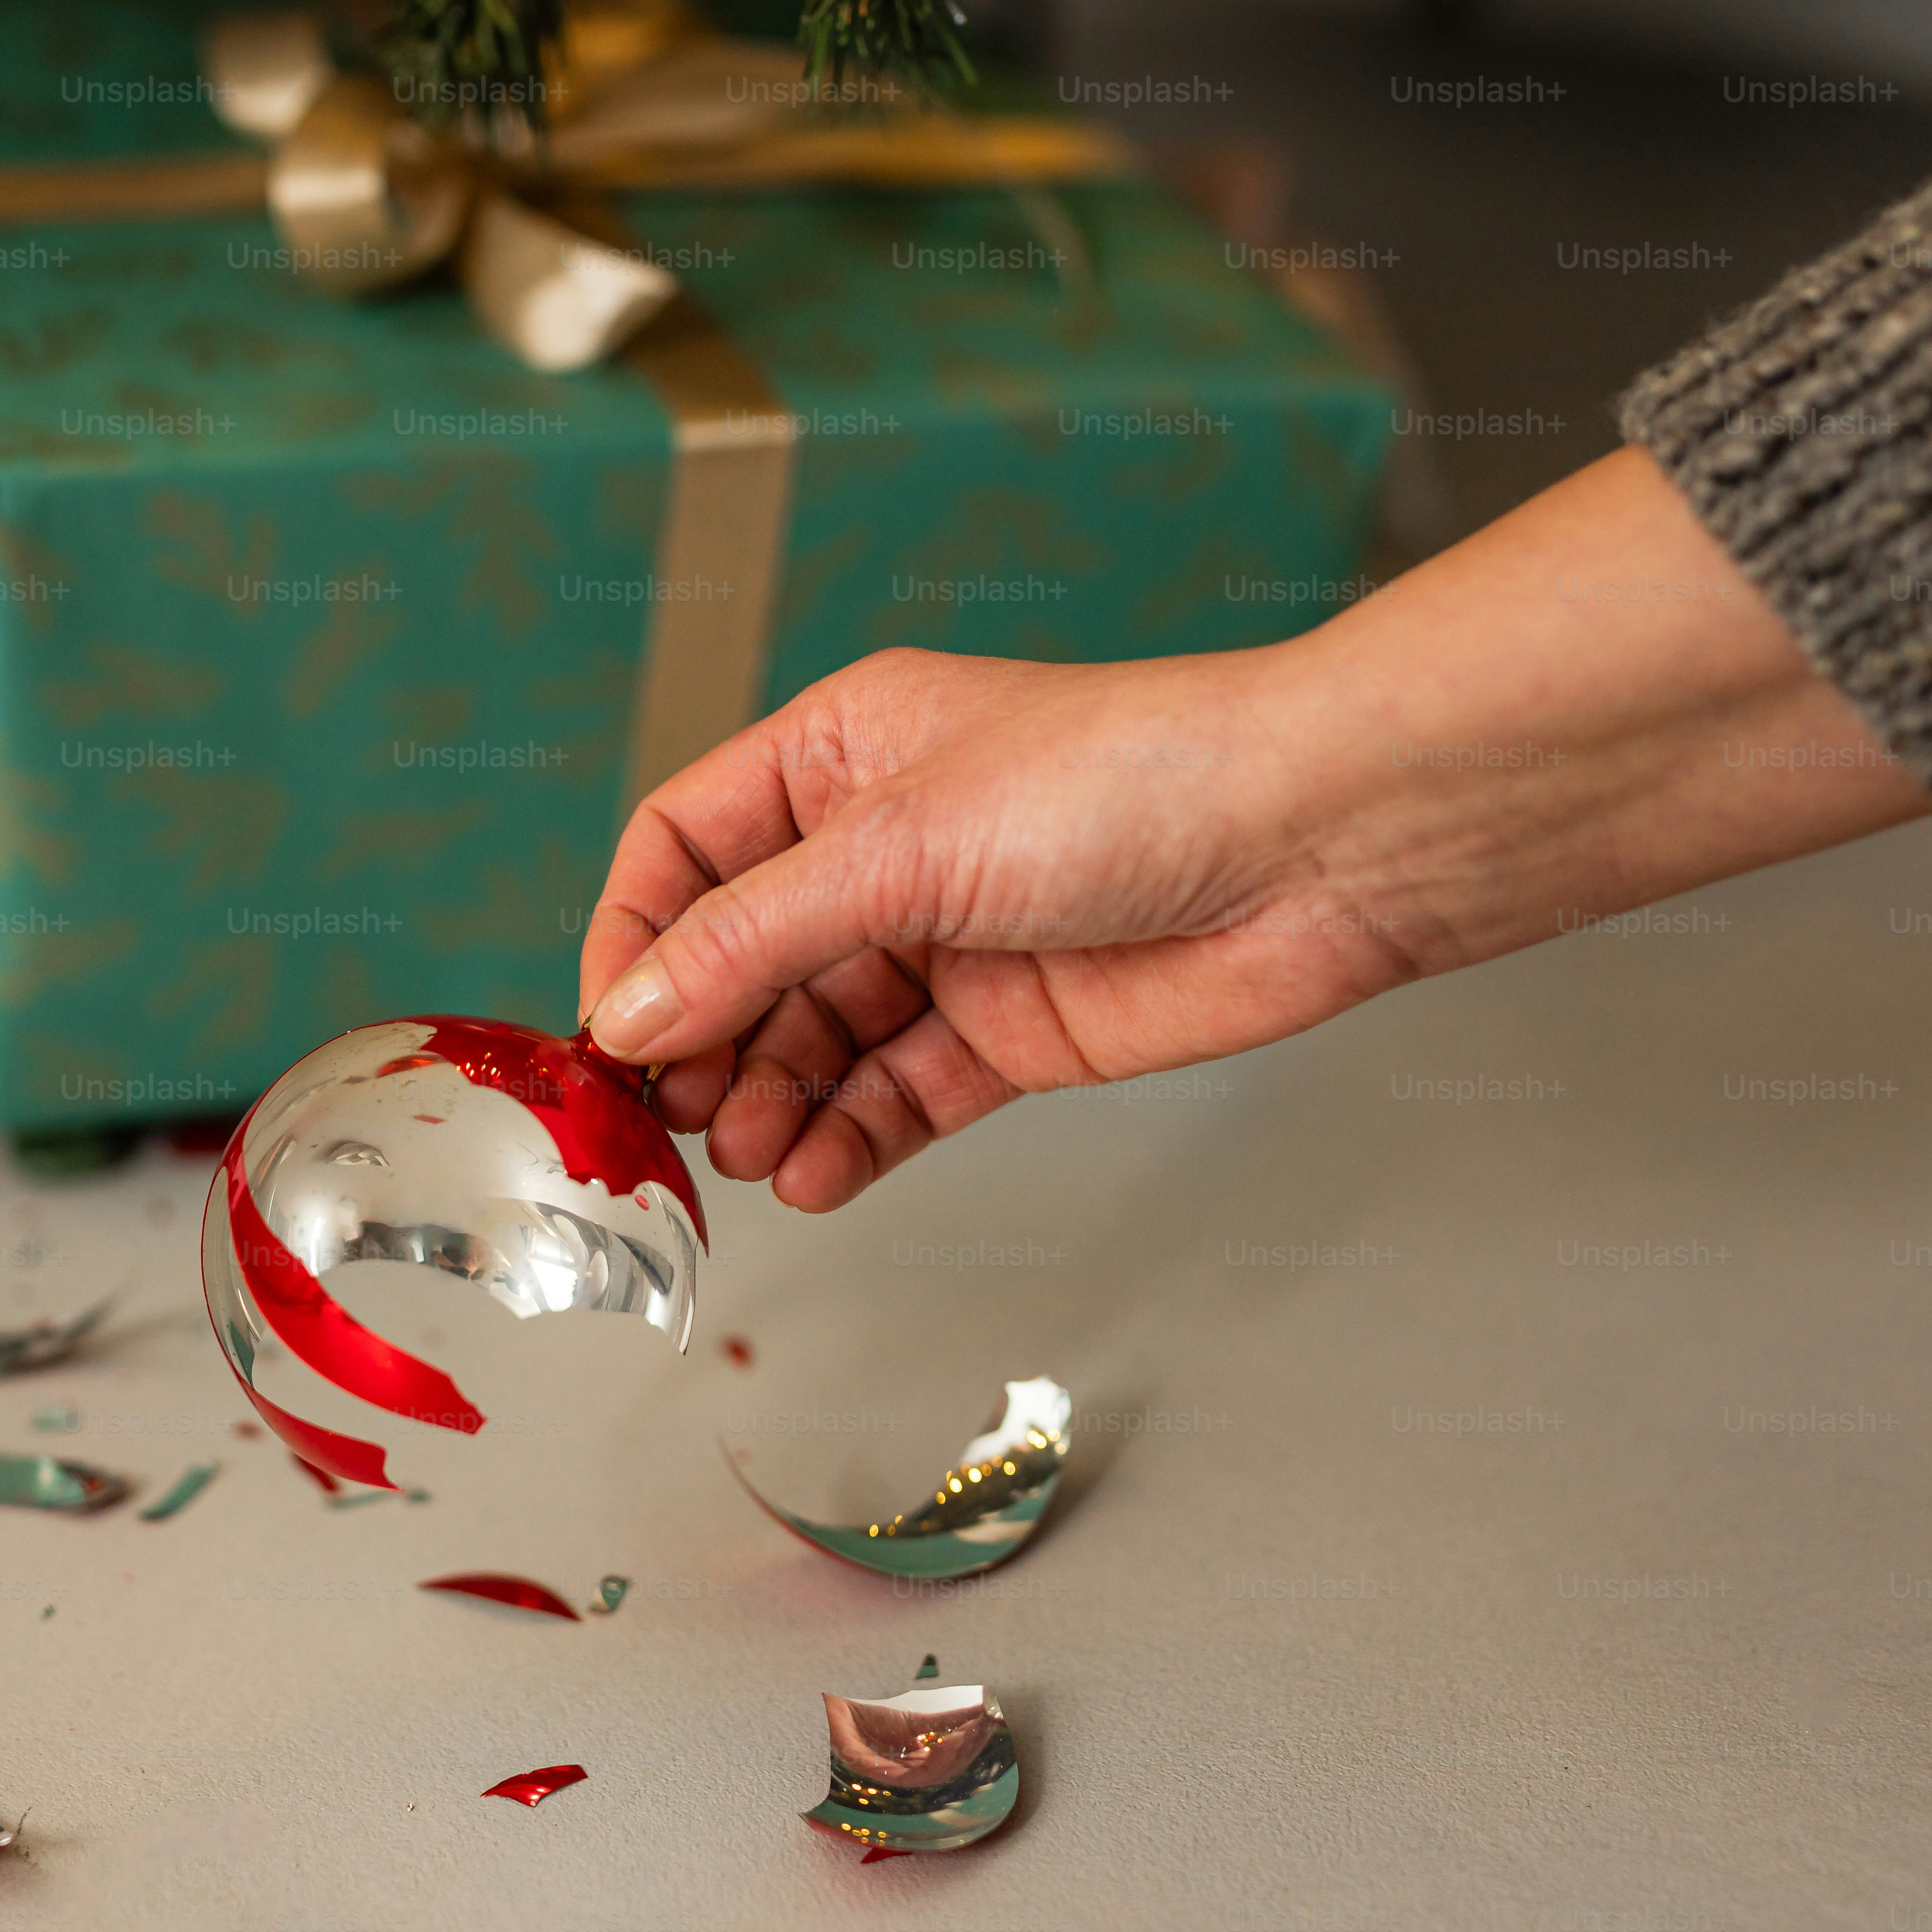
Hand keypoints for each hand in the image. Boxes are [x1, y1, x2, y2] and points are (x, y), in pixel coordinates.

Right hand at [575, 448, 1931, 1212]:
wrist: (1315, 846)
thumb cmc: (1123, 782)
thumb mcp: (900, 846)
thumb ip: (756, 939)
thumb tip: (634, 1017)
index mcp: (838, 756)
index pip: (685, 850)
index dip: (638, 939)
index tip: (616, 1033)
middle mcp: (880, 848)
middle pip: (740, 961)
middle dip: (703, 1045)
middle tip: (676, 1126)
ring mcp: (944, 943)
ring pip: (815, 1042)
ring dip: (772, 1105)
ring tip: (752, 1161)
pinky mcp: (1008, 1030)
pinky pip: (897, 1095)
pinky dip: (850, 1139)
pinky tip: (817, 1175)